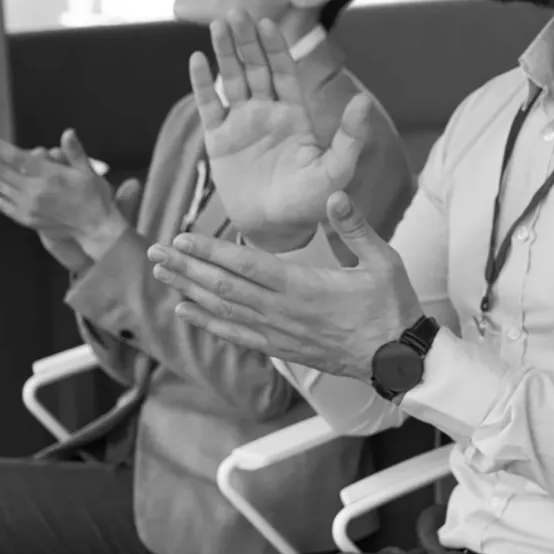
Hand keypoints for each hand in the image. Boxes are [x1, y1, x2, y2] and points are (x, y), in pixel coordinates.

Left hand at [0, 131, 135, 261]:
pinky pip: (0, 203)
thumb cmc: (94, 198)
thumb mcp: (88, 172)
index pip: (16, 158)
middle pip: (0, 170)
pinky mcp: (24, 217)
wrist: (94, 229)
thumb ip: (74, 152)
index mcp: (49, 176)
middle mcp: (33, 190)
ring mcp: (26, 205)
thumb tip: (68, 132)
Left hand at [146, 191, 421, 379]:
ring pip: (224, 311)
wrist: (397, 359)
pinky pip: (236, 335)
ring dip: (189, 291)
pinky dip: (207, 323)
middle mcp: (283, 311)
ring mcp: (279, 332)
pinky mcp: (282, 348)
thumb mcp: (383, 262)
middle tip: (156, 252)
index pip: (246, 266)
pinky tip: (186, 311)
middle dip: (187, 268)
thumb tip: (335, 195)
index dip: (211, 251)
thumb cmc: (392, 308)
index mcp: (305, 287)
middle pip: (224, 288)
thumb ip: (355, 229)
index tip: (182, 238)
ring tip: (161, 275)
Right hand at [193, 10, 370, 245]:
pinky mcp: (218, 140)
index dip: (275, 48)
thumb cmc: (312, 202)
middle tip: (236, 11)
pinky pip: (209, 105)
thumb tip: (364, 101)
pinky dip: (202, 83)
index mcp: (295, 115)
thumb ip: (350, 136)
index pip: (285, 73)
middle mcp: (267, 113)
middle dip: (247, 40)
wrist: (277, 228)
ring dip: (225, 52)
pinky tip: (196, 59)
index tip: (268, 23)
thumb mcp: (336, 169)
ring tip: (217, 24)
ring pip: (231, 79)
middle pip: (255, 68)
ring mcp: (241, 124)